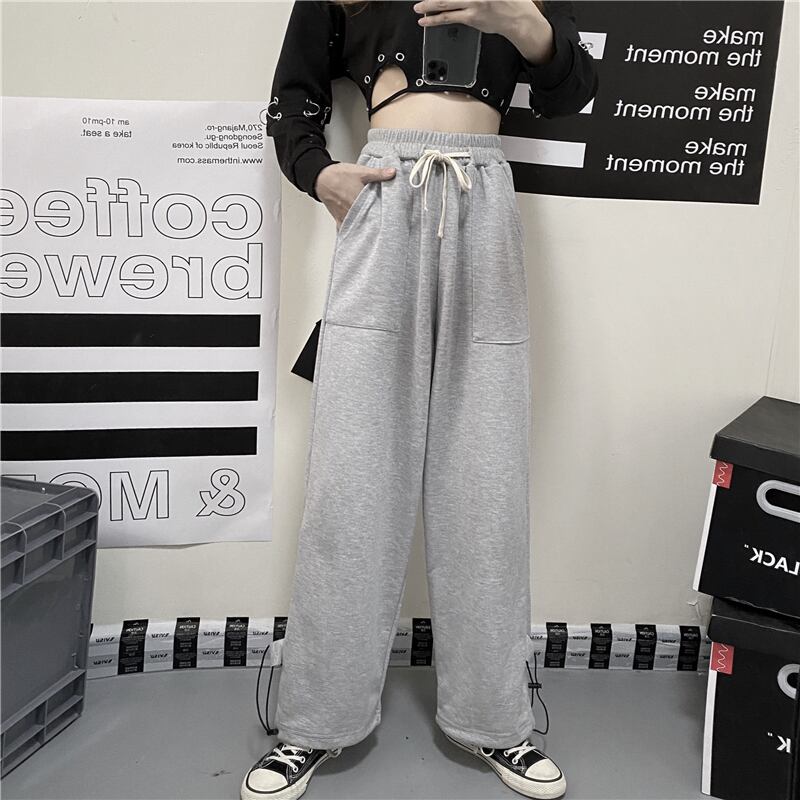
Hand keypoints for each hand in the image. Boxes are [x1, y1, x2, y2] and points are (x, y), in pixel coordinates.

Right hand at [315, 162, 396, 229]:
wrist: (321, 178)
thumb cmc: (338, 175)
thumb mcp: (361, 171)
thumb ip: (378, 174)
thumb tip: (392, 173)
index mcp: (360, 200)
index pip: (375, 213)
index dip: (382, 218)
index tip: (389, 221)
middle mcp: (352, 210)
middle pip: (367, 222)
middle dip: (375, 225)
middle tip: (383, 229)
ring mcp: (345, 216)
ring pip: (357, 227)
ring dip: (365, 229)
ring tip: (373, 233)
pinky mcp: (339, 218)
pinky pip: (345, 229)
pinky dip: (351, 232)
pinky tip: (358, 237)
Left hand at [413, 0, 553, 64]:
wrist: (518, 18)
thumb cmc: (508, 0)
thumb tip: (457, 0)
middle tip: (420, 0)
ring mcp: (474, 3)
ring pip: (446, 2)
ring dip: (430, 5)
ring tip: (419, 8)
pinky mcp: (472, 18)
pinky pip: (450, 17)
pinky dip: (437, 19)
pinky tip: (427, 20)